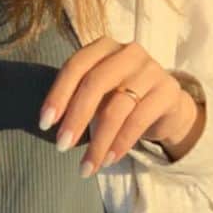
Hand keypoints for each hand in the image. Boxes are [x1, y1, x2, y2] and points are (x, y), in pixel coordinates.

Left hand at [38, 37, 201, 176]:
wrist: (166, 104)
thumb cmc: (122, 96)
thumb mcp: (98, 92)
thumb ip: (77, 98)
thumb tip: (49, 124)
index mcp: (104, 47)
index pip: (76, 66)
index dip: (58, 94)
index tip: (44, 123)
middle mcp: (128, 52)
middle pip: (96, 84)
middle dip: (75, 118)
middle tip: (61, 146)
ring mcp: (151, 70)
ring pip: (118, 107)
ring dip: (98, 142)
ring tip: (86, 166)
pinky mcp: (168, 91)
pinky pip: (139, 120)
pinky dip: (121, 143)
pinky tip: (108, 160)